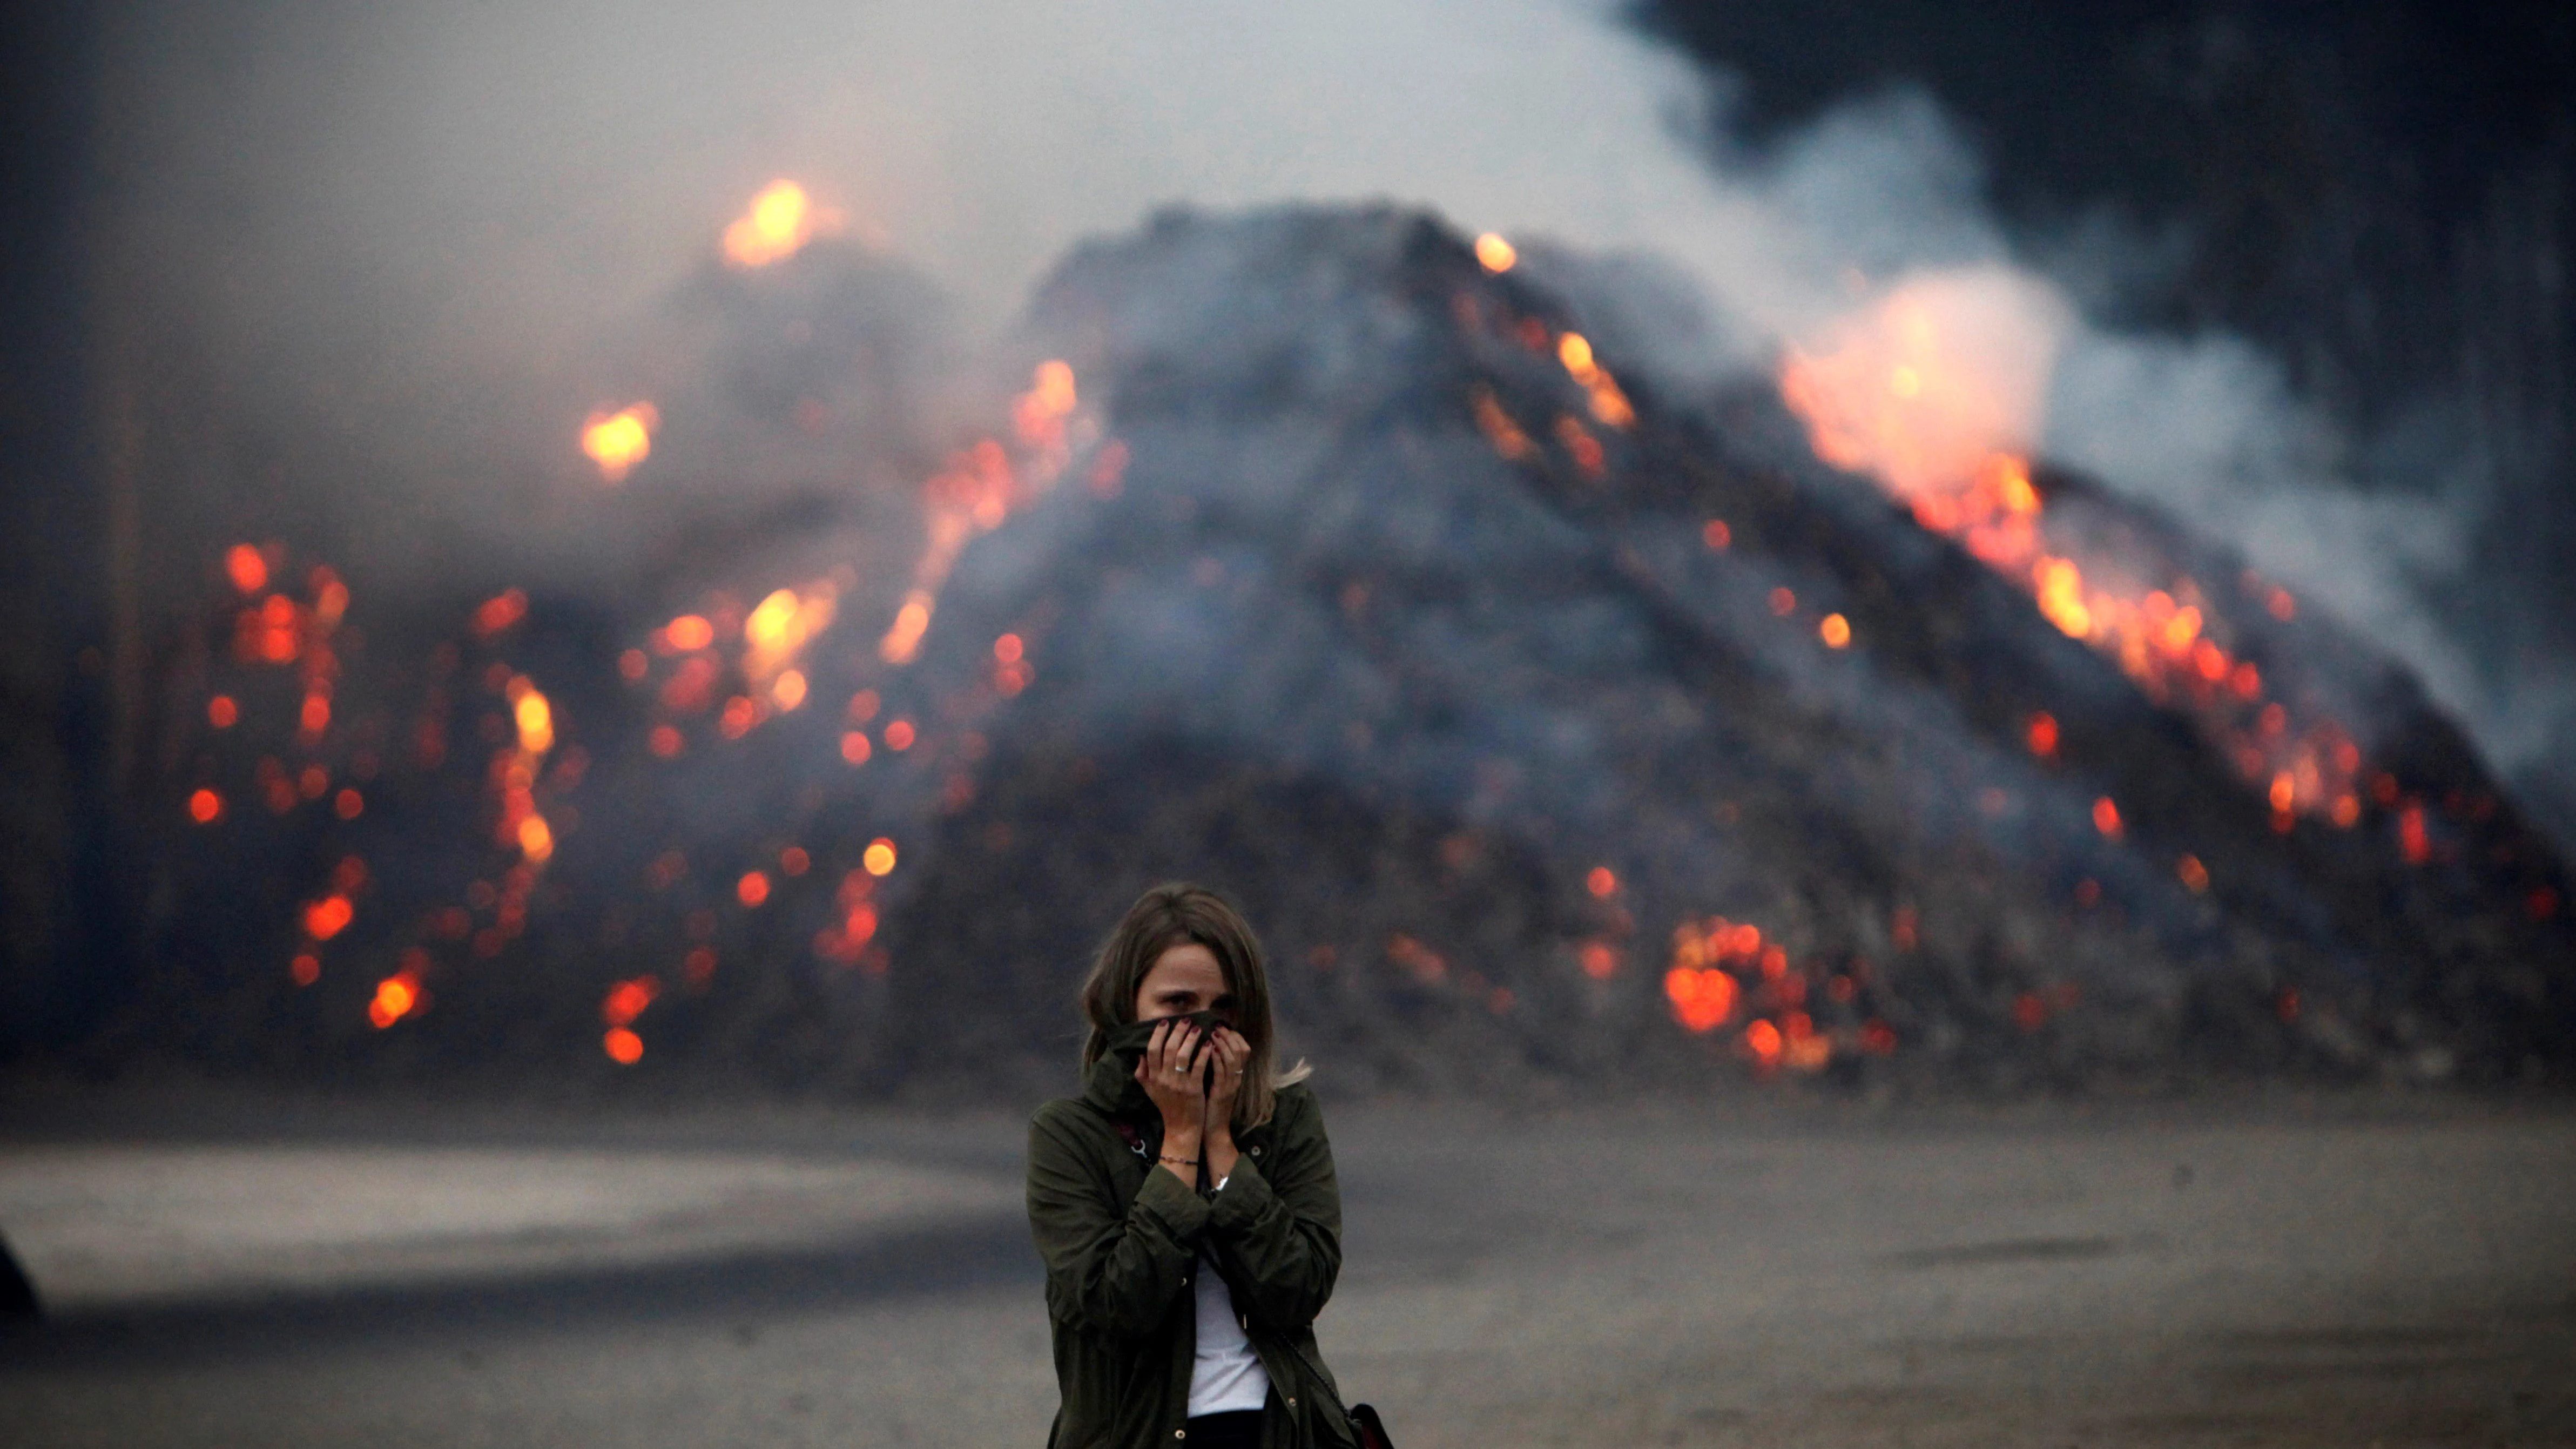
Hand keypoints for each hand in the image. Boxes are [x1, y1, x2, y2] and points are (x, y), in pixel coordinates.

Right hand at [1134, 1019, 1207, 1165]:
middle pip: (1167, 1048)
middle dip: (1177, 1031)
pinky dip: (1203, 1053)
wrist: (1181, 1128)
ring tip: (1198, 1029)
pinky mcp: (1193, 1089)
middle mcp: (1163, 1079)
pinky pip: (1198, 1066)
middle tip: (1186, 1020)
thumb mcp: (1150, 1091)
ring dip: (1190, 1039)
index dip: (1158, 1034)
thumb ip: (1142, 1073)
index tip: (1165, 1023)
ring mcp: (1179, 1084)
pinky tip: (1209, 1044)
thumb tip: (1139, 1054)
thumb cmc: (1167, 1107)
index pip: (1151, 1050)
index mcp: (1153, 1078)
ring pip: (1182, 1055)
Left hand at [1203, 1026, 1250, 1130]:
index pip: (1243, 1049)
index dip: (1234, 1036)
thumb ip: (1215, 1067)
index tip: (1222, 1026)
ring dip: (1223, 1044)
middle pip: (1241, 1050)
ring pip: (1233, 1059)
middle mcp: (1236, 1078)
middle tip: (1217, 1026)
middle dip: (1229, 1036)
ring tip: (1213, 1033)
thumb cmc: (1210, 1106)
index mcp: (1236, 1075)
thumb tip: (1207, 1047)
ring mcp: (1230, 1086)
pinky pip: (1221, 1072)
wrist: (1212, 1130)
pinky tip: (1209, 1050)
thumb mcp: (1215, 1083)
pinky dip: (1217, 1059)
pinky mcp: (1221, 1093)